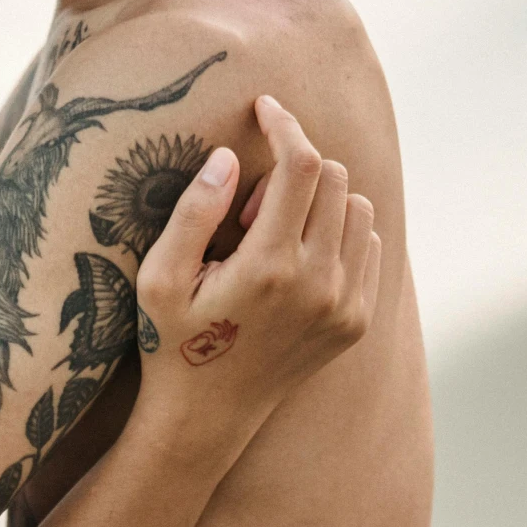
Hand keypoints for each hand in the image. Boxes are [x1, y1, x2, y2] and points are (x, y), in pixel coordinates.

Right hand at [130, 95, 380, 441]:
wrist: (207, 417)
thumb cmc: (172, 341)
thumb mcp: (158, 278)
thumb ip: (194, 212)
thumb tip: (231, 157)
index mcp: (269, 267)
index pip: (300, 165)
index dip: (284, 124)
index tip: (265, 108)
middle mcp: (318, 285)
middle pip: (334, 177)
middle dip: (294, 170)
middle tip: (251, 210)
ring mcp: (344, 305)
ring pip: (358, 207)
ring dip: (320, 200)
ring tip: (274, 237)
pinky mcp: (356, 321)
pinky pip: (367, 246)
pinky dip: (339, 234)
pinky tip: (296, 260)